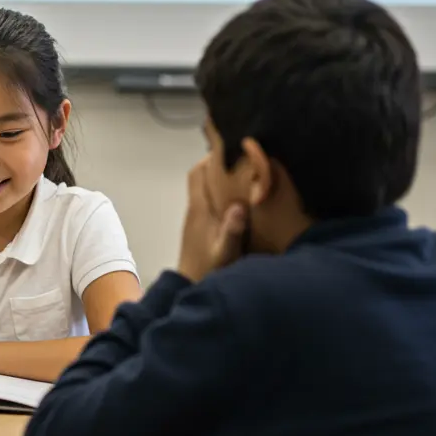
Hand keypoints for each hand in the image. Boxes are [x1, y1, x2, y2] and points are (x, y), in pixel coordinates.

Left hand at [177, 161, 248, 282]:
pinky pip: (209, 200)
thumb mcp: (225, 253)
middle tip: (242, 158)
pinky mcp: (199, 226)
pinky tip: (239, 198)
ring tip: (245, 173)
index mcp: (199, 210)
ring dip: (220, 179)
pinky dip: (221, 193)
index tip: (231, 150)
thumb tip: (238, 206)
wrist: (190, 286)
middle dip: (218, 165)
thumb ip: (232, 231)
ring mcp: (196, 217)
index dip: (211, 159)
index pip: (197, 174)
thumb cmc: (208, 270)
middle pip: (201, 177)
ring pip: (205, 188)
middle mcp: (195, 209)